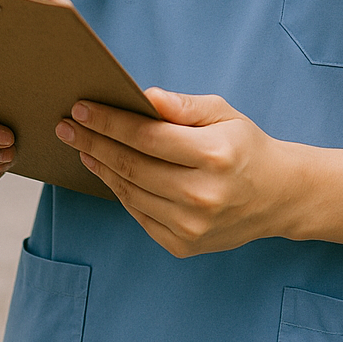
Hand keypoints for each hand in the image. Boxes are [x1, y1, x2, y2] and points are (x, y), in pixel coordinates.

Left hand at [55, 88, 300, 256]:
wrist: (275, 196)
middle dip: (93, 142)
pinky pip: (138, 213)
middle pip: (131, 166)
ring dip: (100, 166)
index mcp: (213, 156)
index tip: (82, 107)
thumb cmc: (244, 146)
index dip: (110, 121)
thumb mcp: (222, 113)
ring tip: (81, 145)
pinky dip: (119, 190)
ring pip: (130, 192)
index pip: (147, 137)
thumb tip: (146, 96)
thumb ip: (183, 106)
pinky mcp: (182, 245)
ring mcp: (190, 226)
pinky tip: (106, 170)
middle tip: (66, 125)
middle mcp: (201, 195)